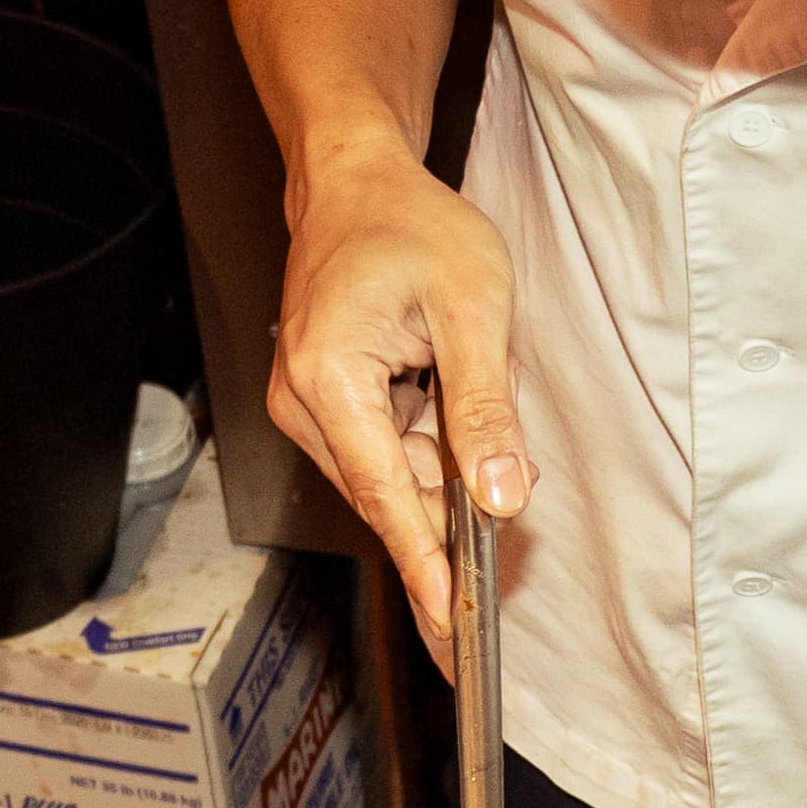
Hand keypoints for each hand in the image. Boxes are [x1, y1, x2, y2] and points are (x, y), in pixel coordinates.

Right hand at [264, 135, 532, 655]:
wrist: (356, 182)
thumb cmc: (410, 227)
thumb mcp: (474, 309)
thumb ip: (486, 410)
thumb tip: (503, 497)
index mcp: (329, 379)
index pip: (388, 497)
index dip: (426, 564)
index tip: (449, 625)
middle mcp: (303, 403)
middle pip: (395, 492)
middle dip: (457, 490)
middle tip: (501, 447)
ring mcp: (308, 407)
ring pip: (397, 474)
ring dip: (447, 450)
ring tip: (461, 366)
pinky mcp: (325, 406)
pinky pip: (388, 450)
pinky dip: (430, 436)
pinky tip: (442, 381)